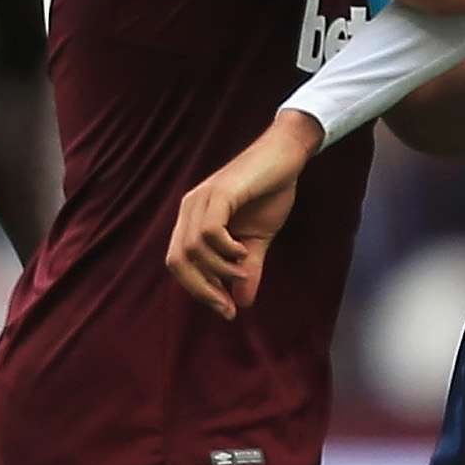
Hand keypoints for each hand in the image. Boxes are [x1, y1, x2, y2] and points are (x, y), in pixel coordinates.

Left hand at [168, 116, 317, 318]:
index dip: (199, 290)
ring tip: (244, 270)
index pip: (179, 264)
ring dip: (219, 270)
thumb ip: (247, 269)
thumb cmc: (271, 192)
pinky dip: (225, 249)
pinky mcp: (219, 192)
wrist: (287, 155)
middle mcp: (190, 209)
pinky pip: (209, 231)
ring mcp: (202, 199)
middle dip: (202, 289)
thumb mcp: (257, 240)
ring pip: (192, 249)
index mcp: (193, 220)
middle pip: (177, 261)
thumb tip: (243, 303)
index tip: (227, 309)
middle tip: (228, 306)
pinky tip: (244, 251)